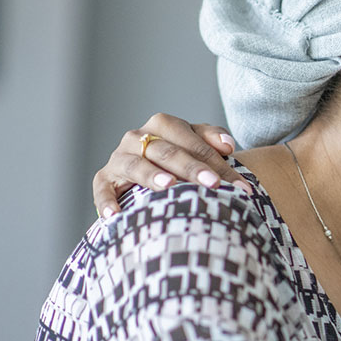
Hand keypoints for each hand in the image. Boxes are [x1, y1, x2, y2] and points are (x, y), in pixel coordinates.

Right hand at [95, 113, 247, 217]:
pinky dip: (107, 201)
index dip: (216, 162)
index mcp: (164, 125)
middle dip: (192, 168)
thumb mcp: (199, 143)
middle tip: (213, 184)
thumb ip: (214, 138)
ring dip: (151, 175)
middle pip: (167, 152)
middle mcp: (138, 137)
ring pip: (136, 165)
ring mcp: (120, 157)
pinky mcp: (105, 178)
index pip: (193, 142)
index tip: (238, 184)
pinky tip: (115, 215)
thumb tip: (228, 146)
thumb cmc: (182, 156)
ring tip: (168, 186)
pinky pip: (102, 188)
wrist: (153, 169)